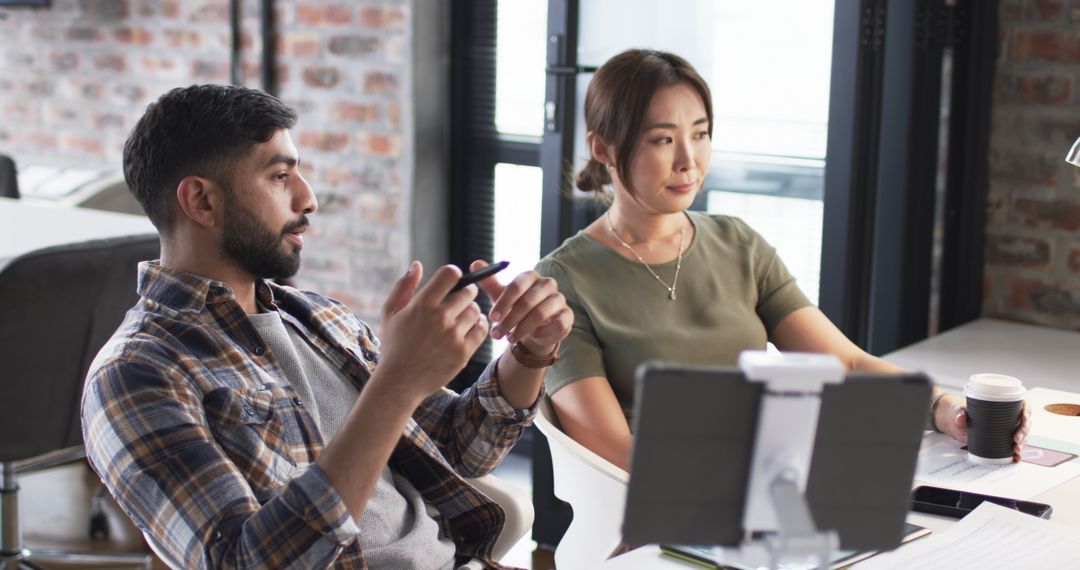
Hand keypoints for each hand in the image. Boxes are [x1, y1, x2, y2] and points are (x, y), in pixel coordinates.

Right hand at [374, 261, 488, 399]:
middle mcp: (440, 318)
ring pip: (476, 310)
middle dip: (465, 293)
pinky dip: (479, 326)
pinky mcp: (463, 352)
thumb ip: (404, 287)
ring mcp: (453, 336)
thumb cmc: (394, 345)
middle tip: (459, 300)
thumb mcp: (391, 313)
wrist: (399, 382)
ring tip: (461, 317)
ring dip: (470, 311)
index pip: (450, 274)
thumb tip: (417, 265)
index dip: (453, 274)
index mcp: (422, 304)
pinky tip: (469, 327)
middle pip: (468, 292)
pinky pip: (482, 330)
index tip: (451, 282)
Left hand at [470, 260, 571, 355]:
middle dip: (510, 319)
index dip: (503, 302)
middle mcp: (547, 284)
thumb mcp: (501, 296)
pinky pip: (556, 324)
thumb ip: (489, 282)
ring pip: (541, 313)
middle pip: (528, 301)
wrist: (535, 327)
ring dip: (522, 329)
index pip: (517, 285)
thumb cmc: (515, 308)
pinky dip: (541, 332)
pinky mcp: (567, 315)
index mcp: (530, 276)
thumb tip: (475, 264)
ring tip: (509, 339)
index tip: (492, 318)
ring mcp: (559, 299)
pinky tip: (530, 338)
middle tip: (497, 334)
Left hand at [936, 395, 1031, 461]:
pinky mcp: (1002, 440)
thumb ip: (959, 414)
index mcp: (1002, 405)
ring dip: (1022, 443)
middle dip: (1024, 431)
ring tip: (1016, 450)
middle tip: (1016, 439)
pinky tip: (1017, 457)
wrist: (956, 423)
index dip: (1027, 410)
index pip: (1022, 405)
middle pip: (1024, 423)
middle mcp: (1008, 417)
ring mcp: (1007, 430)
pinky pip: (1014, 446)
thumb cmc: (960, 412)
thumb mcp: (958, 411)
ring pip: (1022, 435)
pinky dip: (1017, 453)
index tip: (1024, 417)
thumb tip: (961, 416)